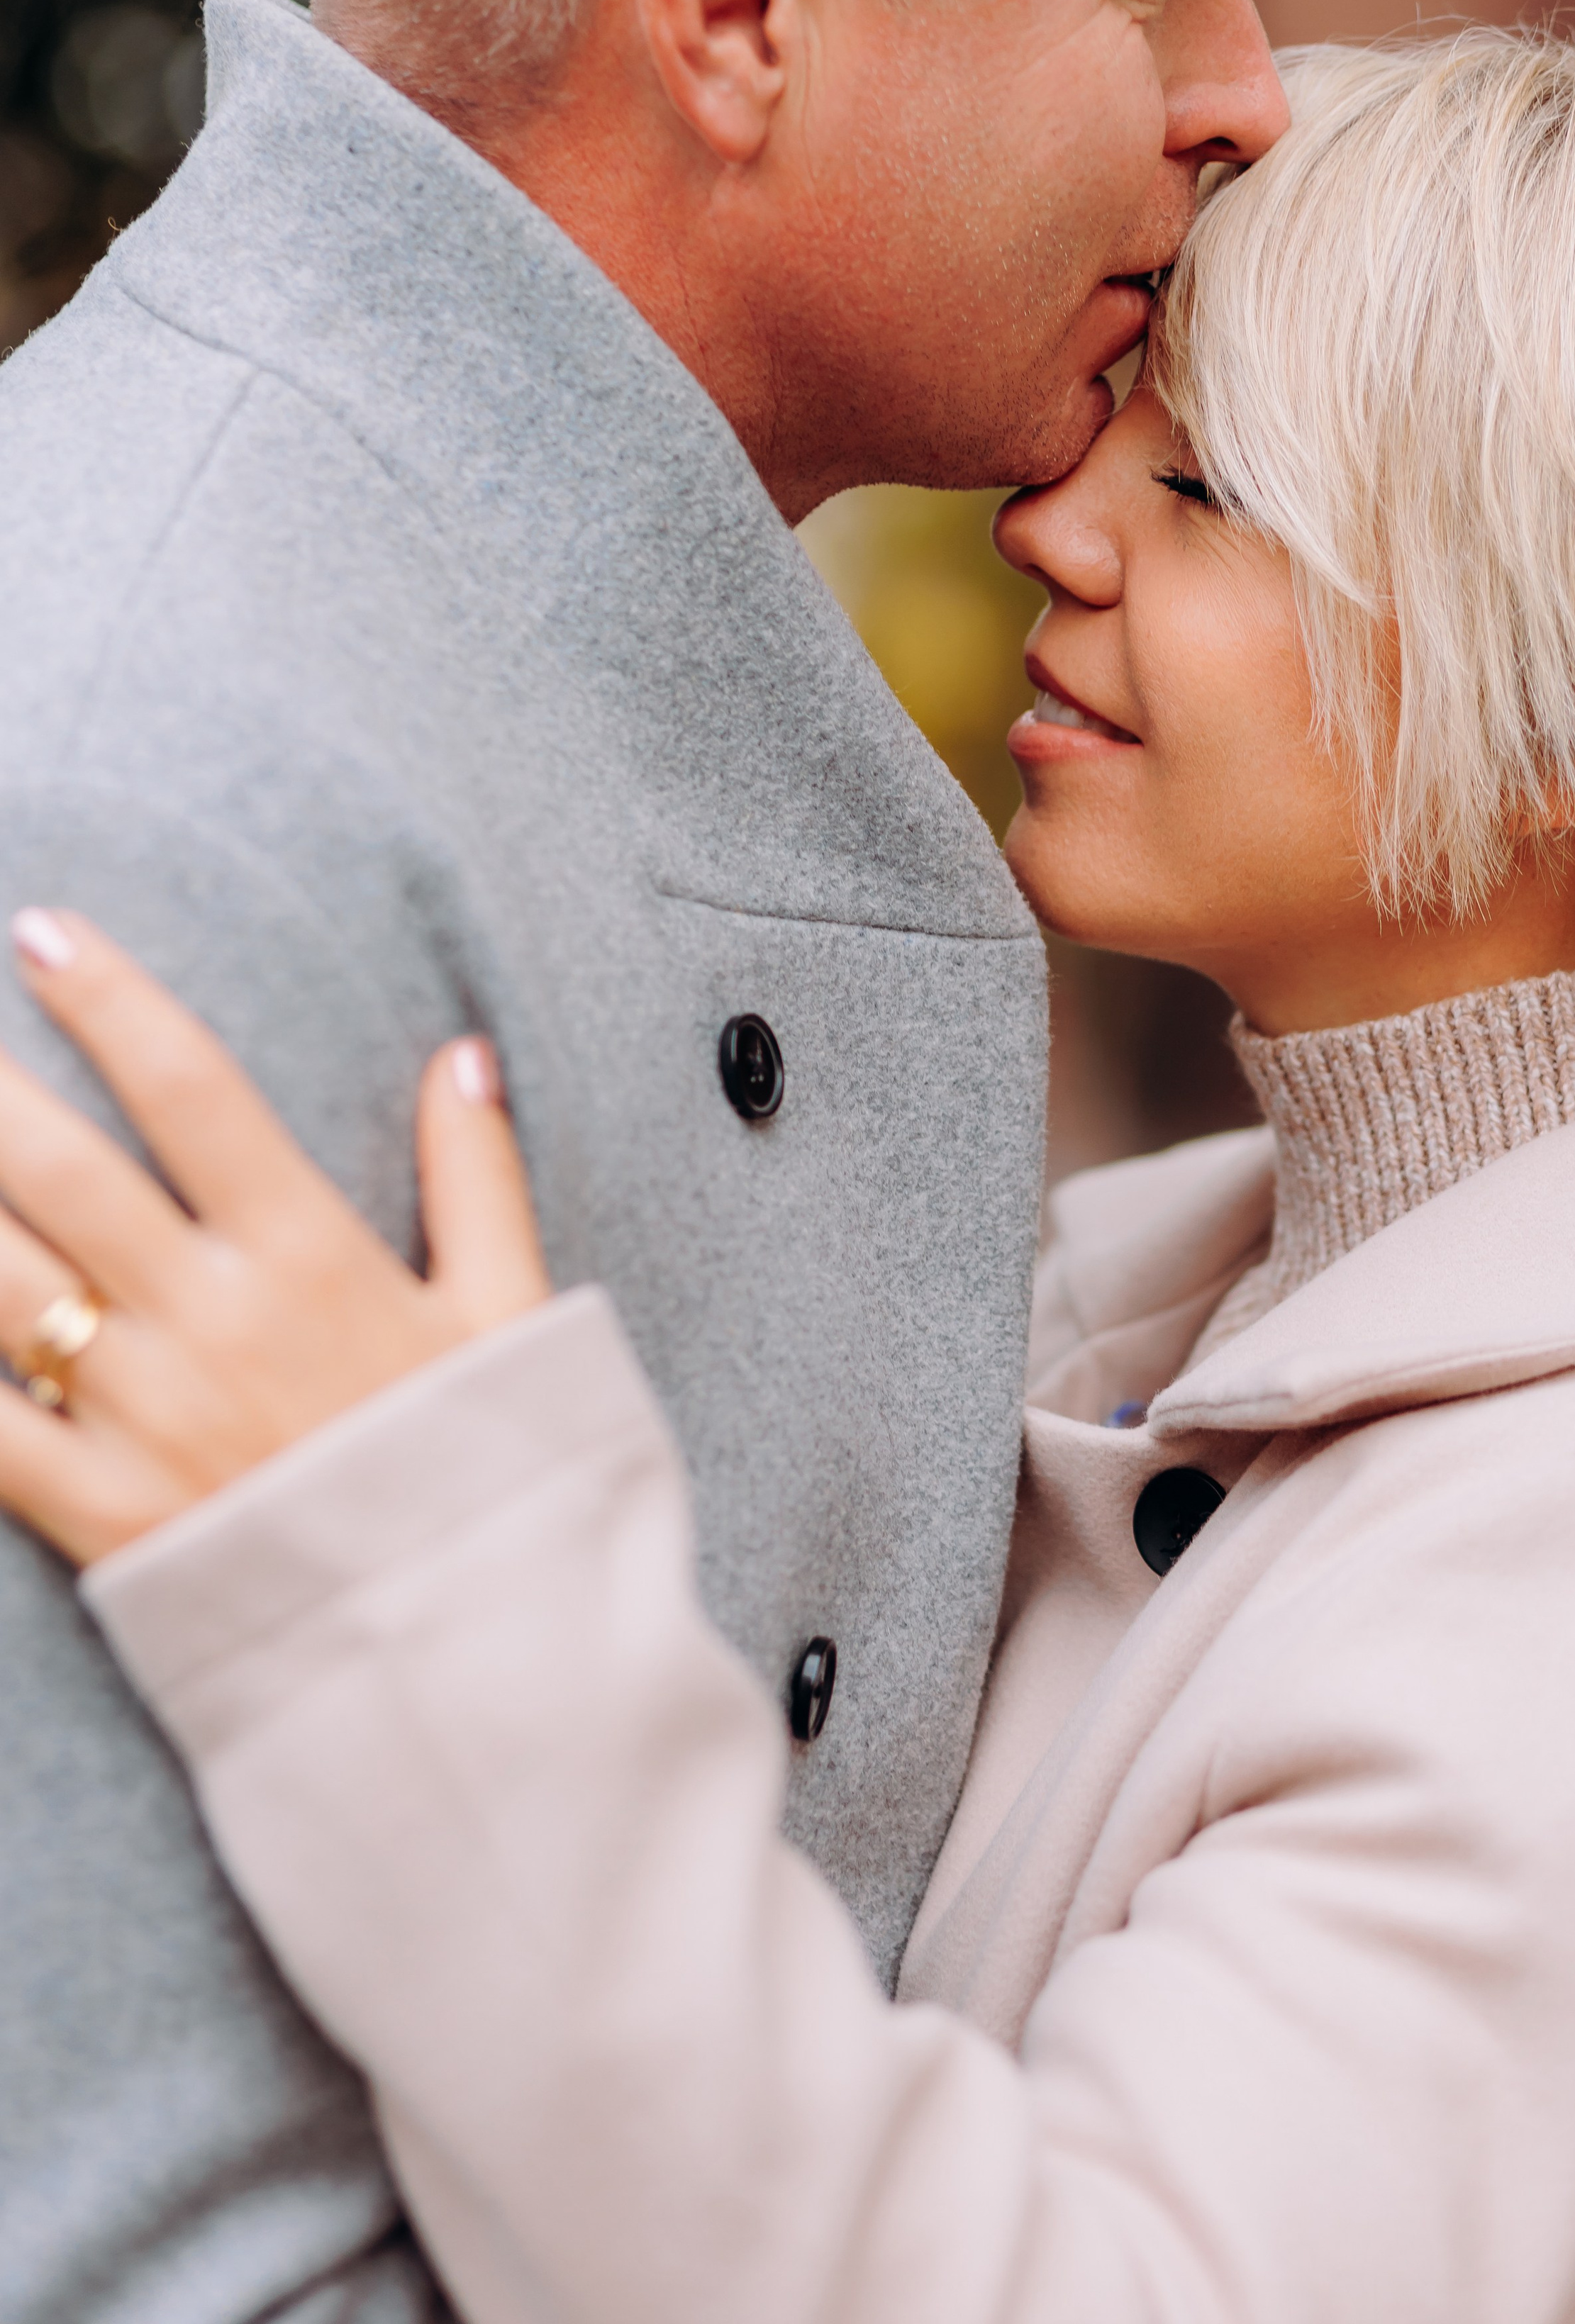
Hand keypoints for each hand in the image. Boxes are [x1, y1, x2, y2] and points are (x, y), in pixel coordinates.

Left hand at [0, 909, 549, 1564]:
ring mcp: (144, 1413)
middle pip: (58, 1166)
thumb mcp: (511, 1312)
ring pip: (1, 1281)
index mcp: (310, 1254)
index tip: (41, 932)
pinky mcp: (100, 1509)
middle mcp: (211, 1318)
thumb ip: (479, 1175)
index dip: (110, 999)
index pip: (190, 1089)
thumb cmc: (483, 1471)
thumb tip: (462, 1053)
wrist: (457, 1655)